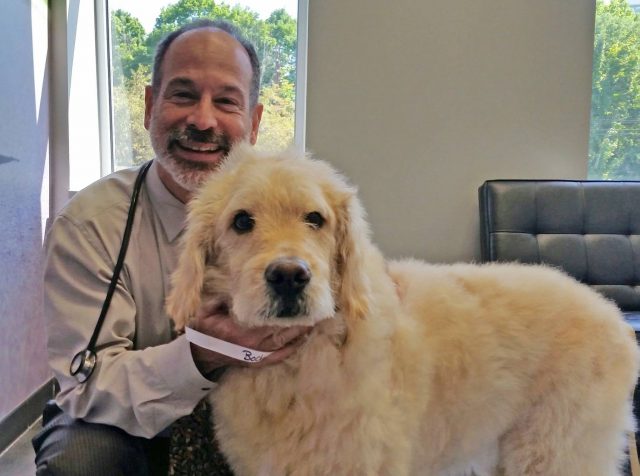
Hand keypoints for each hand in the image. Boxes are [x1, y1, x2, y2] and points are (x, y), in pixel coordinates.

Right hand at [188, 301, 312, 376]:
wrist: (202, 354)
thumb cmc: (206, 329)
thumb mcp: (208, 311)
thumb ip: (221, 300)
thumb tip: (236, 288)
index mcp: (242, 329)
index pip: (269, 318)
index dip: (286, 310)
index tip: (299, 300)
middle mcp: (253, 343)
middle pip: (282, 330)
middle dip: (299, 320)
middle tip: (315, 309)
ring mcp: (257, 355)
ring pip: (285, 343)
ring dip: (301, 332)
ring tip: (315, 321)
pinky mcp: (259, 362)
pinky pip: (281, 355)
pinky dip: (294, 347)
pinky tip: (304, 338)